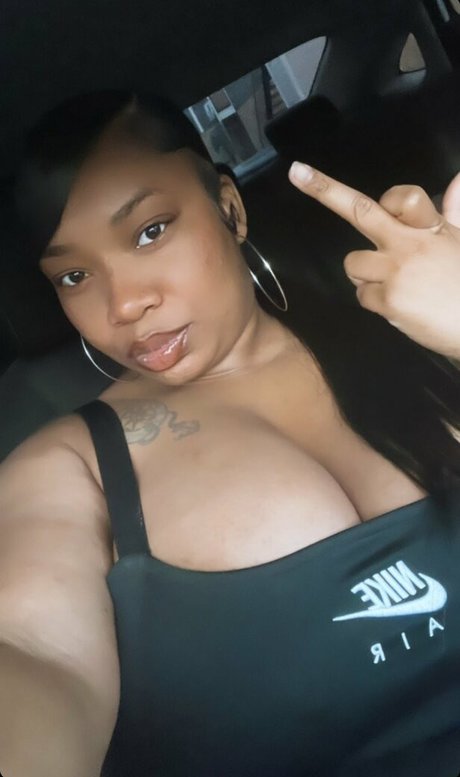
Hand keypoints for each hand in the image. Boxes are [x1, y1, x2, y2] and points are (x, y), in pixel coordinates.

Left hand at [288, 162, 459, 359]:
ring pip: (353, 264)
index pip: (403, 197)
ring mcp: (396, 272)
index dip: (391, 199)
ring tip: (395, 285)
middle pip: (360, 211)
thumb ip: (455, 210)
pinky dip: (375, 301)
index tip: (387, 203)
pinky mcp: (388, 300)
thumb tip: (458, 178)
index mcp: (431, 228)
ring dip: (366, 274)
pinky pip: (362, 295)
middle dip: (325, 191)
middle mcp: (409, 244)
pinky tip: (399, 306)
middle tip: (297, 172)